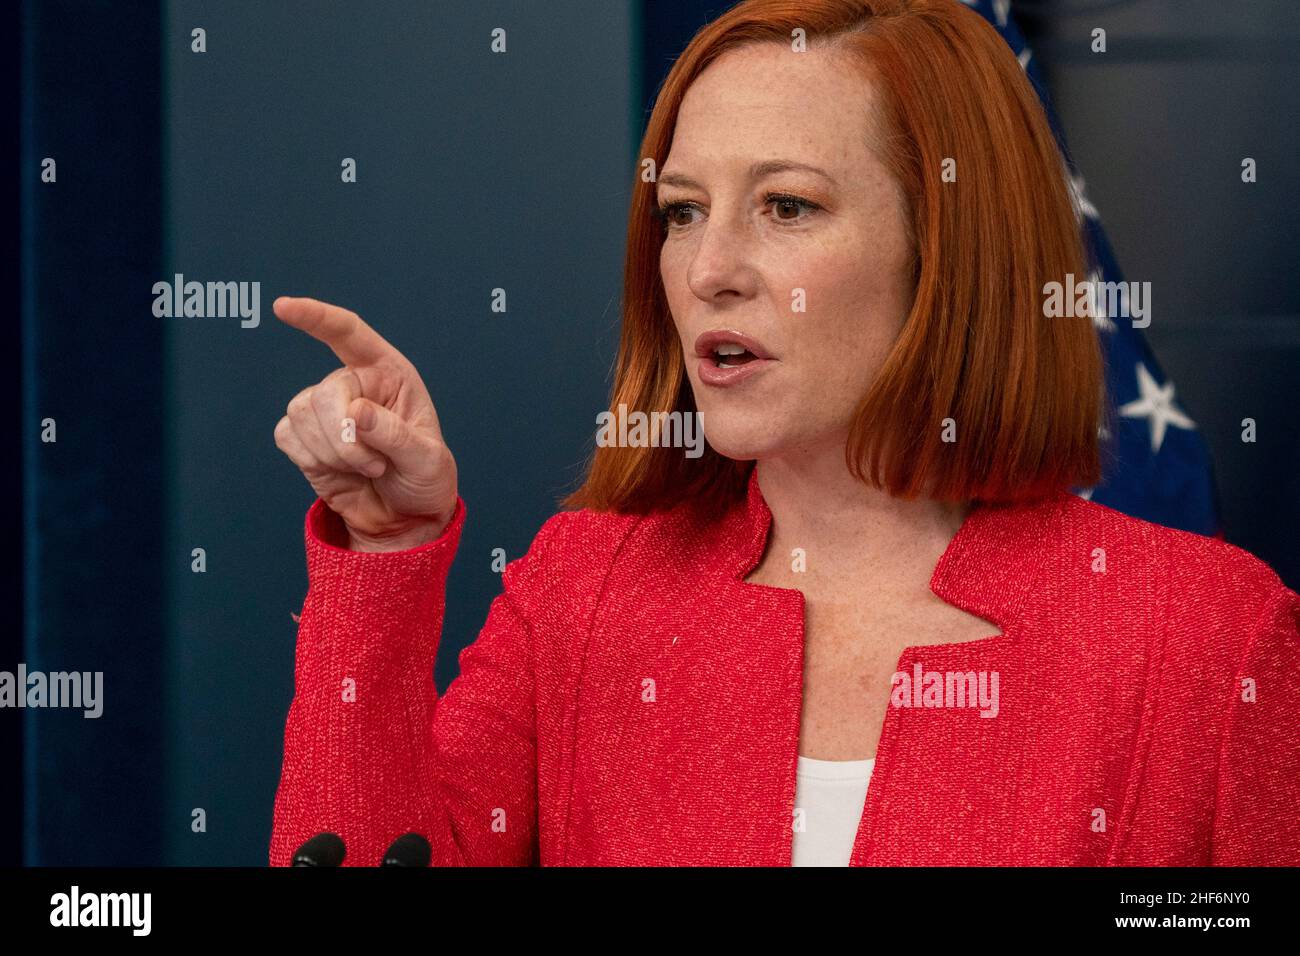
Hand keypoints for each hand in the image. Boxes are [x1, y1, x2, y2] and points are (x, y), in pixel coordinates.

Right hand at [272, 297, 457, 551]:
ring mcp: (325, 409)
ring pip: (301, 415)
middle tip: (375, 466)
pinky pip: (287, 437)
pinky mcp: (304, 436)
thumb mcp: (428, 460)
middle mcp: (355, 384)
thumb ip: (396, 436)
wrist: (404, 517)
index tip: (284, 307)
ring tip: (367, 468)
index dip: (316, 317)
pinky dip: (313, 460)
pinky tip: (340, 471)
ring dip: (334, 454)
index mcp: (389, 373)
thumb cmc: (424, 479)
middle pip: (324, 394)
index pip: (349, 334)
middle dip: (344, 438)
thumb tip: (356, 411)